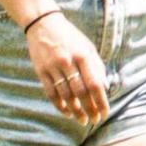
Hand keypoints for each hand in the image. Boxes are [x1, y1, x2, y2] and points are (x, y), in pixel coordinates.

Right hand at [25, 10, 109, 124]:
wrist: (43, 24)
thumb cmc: (71, 37)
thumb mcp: (88, 47)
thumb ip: (97, 66)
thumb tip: (105, 88)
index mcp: (84, 55)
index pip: (95, 84)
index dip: (101, 101)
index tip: (104, 113)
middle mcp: (68, 62)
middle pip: (81, 92)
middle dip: (89, 109)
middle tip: (94, 121)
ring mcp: (53, 67)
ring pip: (65, 95)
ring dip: (75, 110)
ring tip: (82, 120)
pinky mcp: (41, 71)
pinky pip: (51, 93)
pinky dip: (59, 105)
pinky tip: (67, 112)